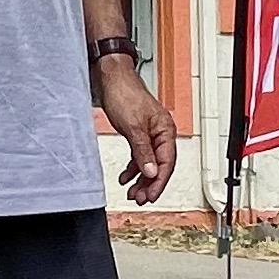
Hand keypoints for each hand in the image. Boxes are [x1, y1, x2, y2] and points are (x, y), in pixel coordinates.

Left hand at [97, 59, 178, 204]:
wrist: (112, 79)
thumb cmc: (125, 95)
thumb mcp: (133, 128)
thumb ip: (143, 152)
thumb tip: (151, 172)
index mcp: (165, 131)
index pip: (166, 163)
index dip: (158, 182)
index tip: (151, 196)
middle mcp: (160, 134)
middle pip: (159, 165)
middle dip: (149, 184)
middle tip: (140, 198)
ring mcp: (149, 134)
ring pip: (148, 163)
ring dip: (140, 178)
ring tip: (133, 192)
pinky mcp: (138, 134)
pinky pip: (139, 156)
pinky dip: (133, 168)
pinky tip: (126, 177)